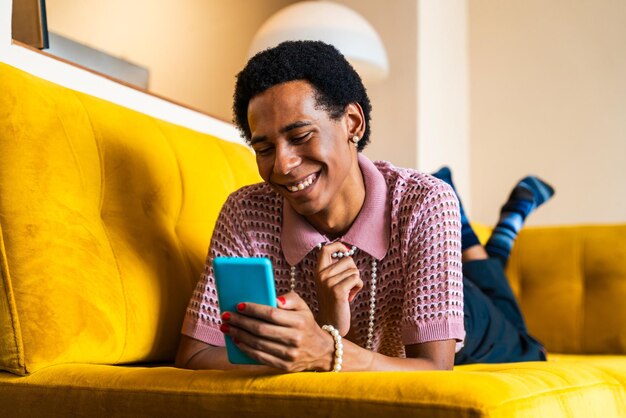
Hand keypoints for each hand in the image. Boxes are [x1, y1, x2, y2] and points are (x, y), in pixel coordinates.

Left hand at [220, 292, 334, 371]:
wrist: (321, 351)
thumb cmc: (306, 324)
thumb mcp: (303, 307)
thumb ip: (290, 298)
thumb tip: (274, 299)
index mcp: (299, 321)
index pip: (271, 314)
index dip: (253, 309)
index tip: (239, 305)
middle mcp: (295, 338)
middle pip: (261, 329)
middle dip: (240, 322)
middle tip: (226, 316)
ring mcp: (289, 354)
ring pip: (258, 344)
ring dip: (238, 335)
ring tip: (227, 328)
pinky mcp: (284, 366)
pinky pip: (260, 357)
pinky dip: (246, 349)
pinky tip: (236, 341)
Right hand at [314, 242, 362, 335]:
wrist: (332, 324)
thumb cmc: (335, 301)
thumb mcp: (330, 282)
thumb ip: (335, 268)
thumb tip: (347, 251)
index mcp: (318, 271)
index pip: (325, 249)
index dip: (338, 245)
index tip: (346, 250)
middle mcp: (321, 275)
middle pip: (347, 259)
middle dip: (353, 271)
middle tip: (347, 285)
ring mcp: (328, 282)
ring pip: (354, 270)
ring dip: (356, 281)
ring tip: (348, 292)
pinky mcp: (337, 290)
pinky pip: (356, 279)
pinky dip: (358, 287)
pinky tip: (351, 296)